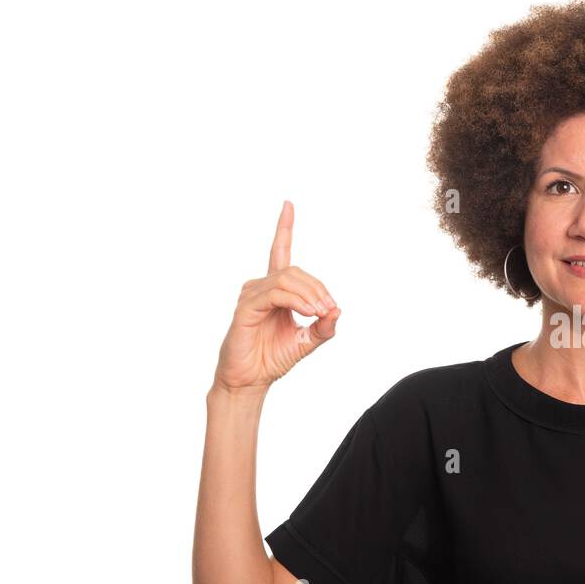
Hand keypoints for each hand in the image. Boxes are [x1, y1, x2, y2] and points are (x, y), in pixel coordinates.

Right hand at [212, 201, 340, 393]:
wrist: (251, 379)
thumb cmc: (273, 358)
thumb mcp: (307, 341)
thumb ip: (324, 326)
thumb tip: (338, 310)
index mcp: (275, 290)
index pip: (279, 251)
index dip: (284, 227)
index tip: (288, 204)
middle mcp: (261, 287)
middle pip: (295, 271)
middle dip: (318, 287)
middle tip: (329, 309)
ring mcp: (251, 295)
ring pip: (286, 280)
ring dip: (310, 294)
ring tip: (319, 312)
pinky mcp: (246, 308)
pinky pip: (275, 294)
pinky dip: (296, 300)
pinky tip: (307, 312)